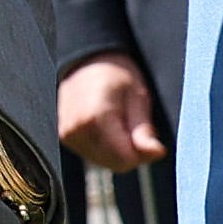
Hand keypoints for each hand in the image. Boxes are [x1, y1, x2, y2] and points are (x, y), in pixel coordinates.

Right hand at [56, 53, 164, 174]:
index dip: (143, 151)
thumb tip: (157, 153)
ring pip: (104, 162)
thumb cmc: (116, 73)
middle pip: (115, 163)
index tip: (147, 132)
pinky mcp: (65, 137)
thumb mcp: (137, 96)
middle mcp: (76, 130)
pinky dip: (105, 147)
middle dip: (131, 152)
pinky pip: (93, 155)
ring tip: (118, 121)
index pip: (126, 159)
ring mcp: (67, 134)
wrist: (87, 60)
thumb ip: (144, 130)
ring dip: (117, 150)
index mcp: (94, 119)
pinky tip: (107, 126)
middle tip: (133, 123)